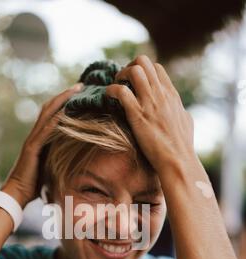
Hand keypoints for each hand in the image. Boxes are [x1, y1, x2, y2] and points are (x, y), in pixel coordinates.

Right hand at [1, 83, 83, 207]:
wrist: (18, 193)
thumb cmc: (34, 184)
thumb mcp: (50, 166)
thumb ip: (57, 157)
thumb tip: (73, 156)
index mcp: (39, 138)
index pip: (51, 114)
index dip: (63, 103)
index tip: (79, 94)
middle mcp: (35, 135)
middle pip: (49, 108)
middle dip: (65, 95)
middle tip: (81, 86)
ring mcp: (33, 140)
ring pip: (47, 114)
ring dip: (62, 101)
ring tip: (77, 91)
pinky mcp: (32, 148)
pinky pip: (45, 130)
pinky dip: (56, 119)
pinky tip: (67, 112)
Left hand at [106, 55, 195, 173]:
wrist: (178, 161)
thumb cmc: (182, 146)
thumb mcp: (186, 122)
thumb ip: (180, 111)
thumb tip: (180, 110)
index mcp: (171, 95)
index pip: (156, 67)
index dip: (142, 70)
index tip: (133, 83)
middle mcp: (161, 94)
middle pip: (144, 62)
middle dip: (129, 67)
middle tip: (122, 83)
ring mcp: (150, 103)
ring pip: (133, 70)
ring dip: (119, 76)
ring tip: (115, 89)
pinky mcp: (138, 114)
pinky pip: (121, 91)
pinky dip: (111, 90)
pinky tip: (108, 98)